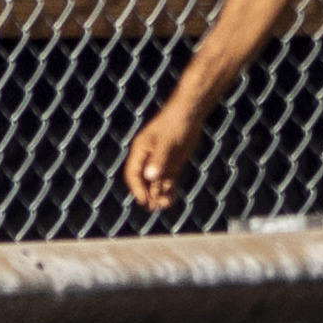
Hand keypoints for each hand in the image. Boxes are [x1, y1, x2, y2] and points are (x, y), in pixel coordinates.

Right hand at [123, 97, 205, 213]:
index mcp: (140, 151)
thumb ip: (159, 160)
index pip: (133, 174)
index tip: (144, 201)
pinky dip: (168, 191)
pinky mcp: (172, 164)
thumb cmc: (174, 124)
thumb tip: (150, 176)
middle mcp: (148, 159)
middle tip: (155, 208)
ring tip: (165, 205)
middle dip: (148, 195)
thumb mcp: (166, 143)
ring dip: (159, 195)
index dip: (137, 189)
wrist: (190, 115)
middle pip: (143, 182)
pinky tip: (171, 199)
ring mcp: (160, 162)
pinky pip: (167, 181)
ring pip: (156, 183)